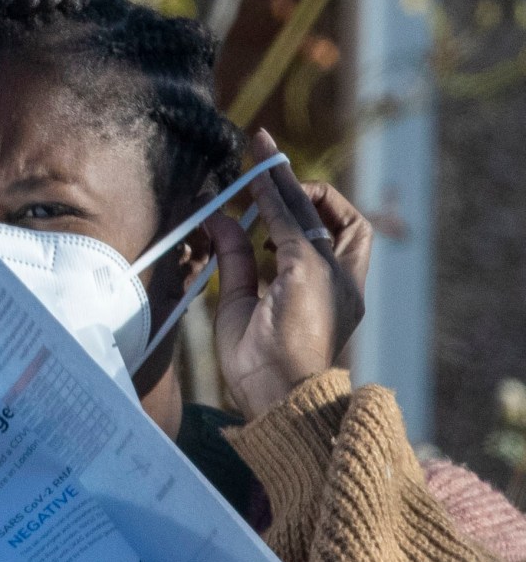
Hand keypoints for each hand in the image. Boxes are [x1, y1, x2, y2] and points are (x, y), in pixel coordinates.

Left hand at [205, 130, 371, 419]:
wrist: (277, 402)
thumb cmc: (260, 368)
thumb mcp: (241, 303)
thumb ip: (237, 259)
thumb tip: (218, 219)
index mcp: (335, 295)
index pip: (325, 237)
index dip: (301, 204)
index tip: (270, 179)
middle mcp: (344, 282)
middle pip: (341, 218)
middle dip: (305, 185)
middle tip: (267, 159)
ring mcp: (331, 275)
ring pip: (318, 212)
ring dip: (289, 184)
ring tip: (260, 171)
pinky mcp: (308, 272)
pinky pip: (290, 222)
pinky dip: (272, 196)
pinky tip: (253, 180)